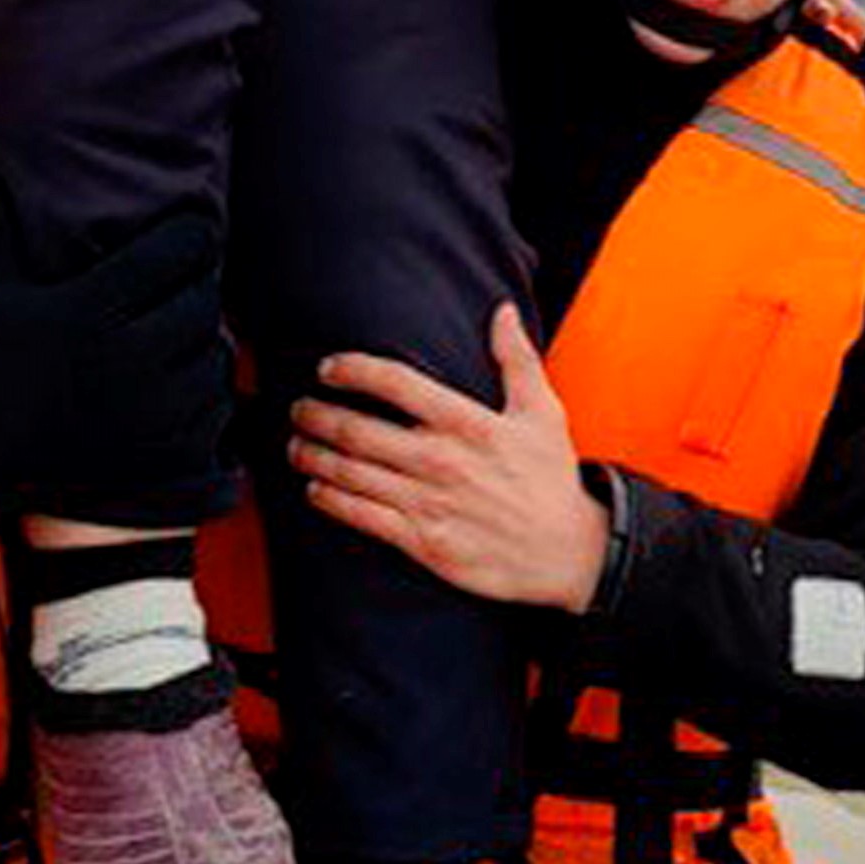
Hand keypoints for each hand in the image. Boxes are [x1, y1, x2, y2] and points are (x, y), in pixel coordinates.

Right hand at [0, 197, 224, 544]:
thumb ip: (0, 219)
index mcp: (92, 307)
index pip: (183, 249)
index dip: (189, 238)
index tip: (178, 242)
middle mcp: (128, 357)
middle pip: (206, 301)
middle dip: (195, 291)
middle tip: (173, 290)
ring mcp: (149, 410)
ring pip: (216, 355)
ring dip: (203, 342)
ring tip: (173, 336)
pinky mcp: (161, 452)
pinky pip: (216, 408)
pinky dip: (205, 391)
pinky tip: (175, 382)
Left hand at [291, 303, 610, 608]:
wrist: (568, 552)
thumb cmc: (551, 479)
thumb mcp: (542, 412)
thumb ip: (516, 359)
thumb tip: (502, 311)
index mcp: (468, 423)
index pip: (395, 383)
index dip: (352, 369)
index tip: (328, 368)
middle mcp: (442, 460)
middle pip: (357, 429)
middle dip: (316, 415)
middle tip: (298, 408)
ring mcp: (429, 502)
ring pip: (351, 473)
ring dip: (313, 457)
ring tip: (296, 445)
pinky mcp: (423, 541)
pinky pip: (362, 516)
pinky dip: (330, 500)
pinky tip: (316, 490)